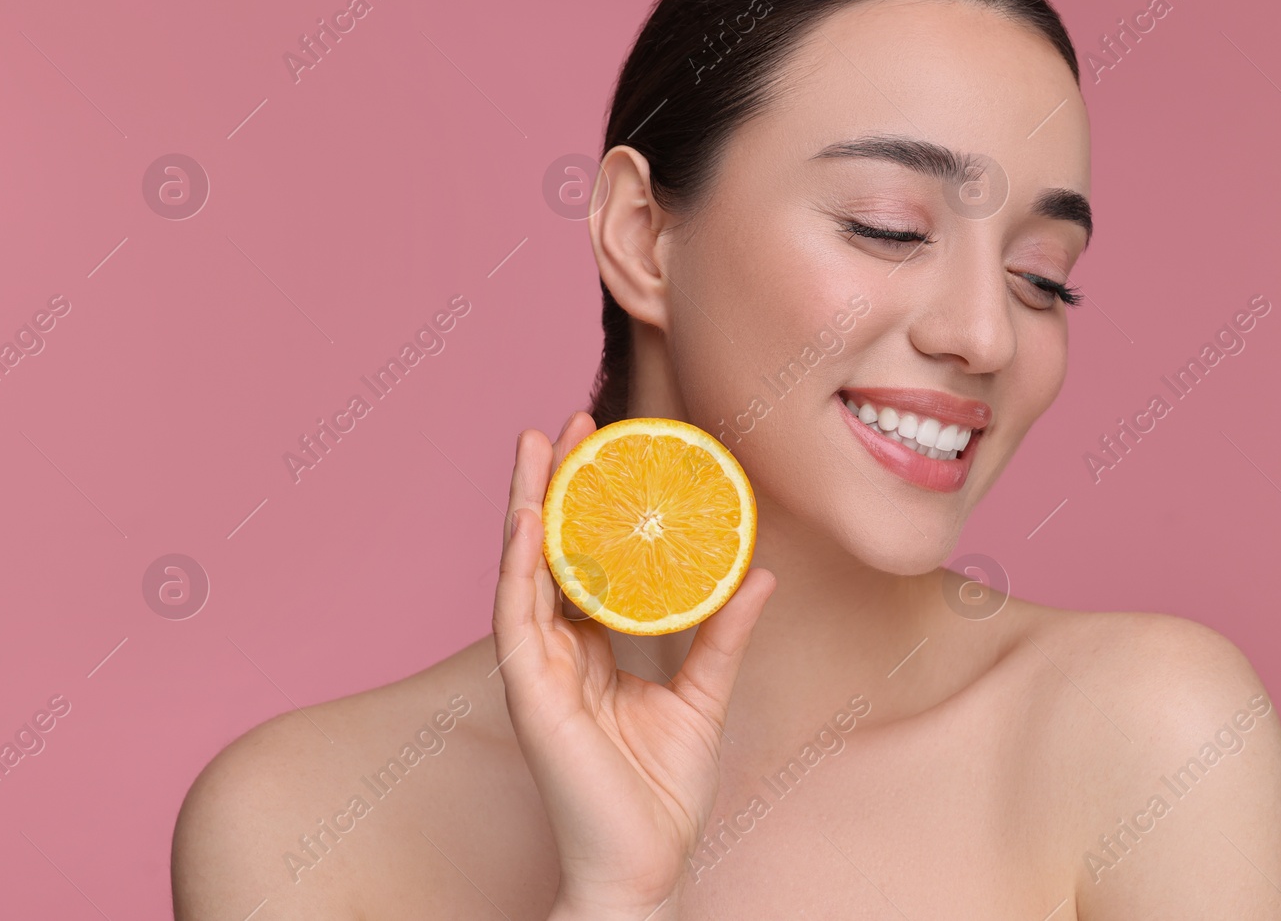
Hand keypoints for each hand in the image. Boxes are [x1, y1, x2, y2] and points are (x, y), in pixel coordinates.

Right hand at [492, 411, 775, 917]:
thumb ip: (723, 634)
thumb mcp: (704, 695)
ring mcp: (537, 669)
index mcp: (592, 649)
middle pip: (549, 550)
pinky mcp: (529, 693)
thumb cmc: (662, 791)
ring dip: (528, 503)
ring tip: (538, 444)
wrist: (646, 861)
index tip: (608, 445)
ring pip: (525, 568)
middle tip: (568, 420)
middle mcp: (557, 650)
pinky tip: (531, 518)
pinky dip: (521, 565)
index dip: (591, 503)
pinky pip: (519, 618)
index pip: (585, 559)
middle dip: (555, 484)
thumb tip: (762, 573)